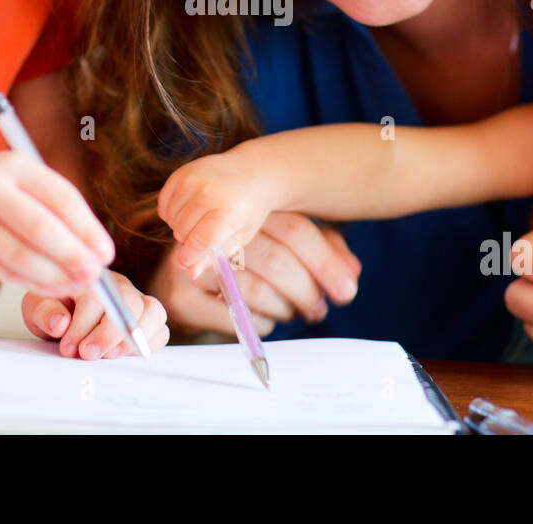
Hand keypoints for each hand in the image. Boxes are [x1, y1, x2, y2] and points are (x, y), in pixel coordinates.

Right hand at [0, 151, 115, 296]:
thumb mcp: (22, 178)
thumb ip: (57, 207)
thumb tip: (95, 249)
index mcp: (12, 165)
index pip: (60, 198)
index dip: (87, 229)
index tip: (106, 252)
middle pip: (39, 229)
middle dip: (73, 257)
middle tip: (95, 274)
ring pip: (20, 257)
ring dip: (55, 277)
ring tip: (78, 285)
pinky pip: (4, 273)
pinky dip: (33, 283)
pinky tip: (52, 287)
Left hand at [21, 271, 168, 358]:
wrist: (63, 314)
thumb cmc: (53, 308)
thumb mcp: (37, 307)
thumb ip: (44, 311)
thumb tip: (60, 323)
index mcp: (93, 278)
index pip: (97, 297)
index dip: (82, 326)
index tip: (68, 347)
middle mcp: (119, 286)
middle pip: (129, 302)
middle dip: (108, 334)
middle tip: (87, 354)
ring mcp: (137, 301)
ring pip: (153, 311)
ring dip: (133, 339)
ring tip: (109, 357)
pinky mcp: (148, 321)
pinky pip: (161, 330)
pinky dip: (148, 345)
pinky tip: (124, 355)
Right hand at [147, 213, 361, 334]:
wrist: (181, 279)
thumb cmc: (243, 261)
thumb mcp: (283, 246)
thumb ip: (320, 253)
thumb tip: (351, 274)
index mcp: (245, 210)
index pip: (293, 228)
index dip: (325, 261)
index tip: (346, 291)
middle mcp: (217, 230)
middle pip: (276, 260)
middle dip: (307, 291)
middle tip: (318, 310)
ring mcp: (195, 263)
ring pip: (257, 290)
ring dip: (286, 308)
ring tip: (292, 312)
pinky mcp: (183, 296)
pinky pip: (235, 315)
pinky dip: (261, 322)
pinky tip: (266, 318)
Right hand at [157, 148, 277, 275]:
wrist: (252, 172)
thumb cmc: (247, 210)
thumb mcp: (238, 237)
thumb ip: (214, 256)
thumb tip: (190, 273)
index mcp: (228, 212)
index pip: (198, 242)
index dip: (189, 257)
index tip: (187, 261)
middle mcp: (209, 193)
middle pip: (181, 232)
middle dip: (188, 240)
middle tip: (203, 233)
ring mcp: (193, 180)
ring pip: (171, 219)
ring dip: (180, 226)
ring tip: (198, 220)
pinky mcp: (181, 173)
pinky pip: (163, 204)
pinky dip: (170, 212)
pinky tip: (187, 209)